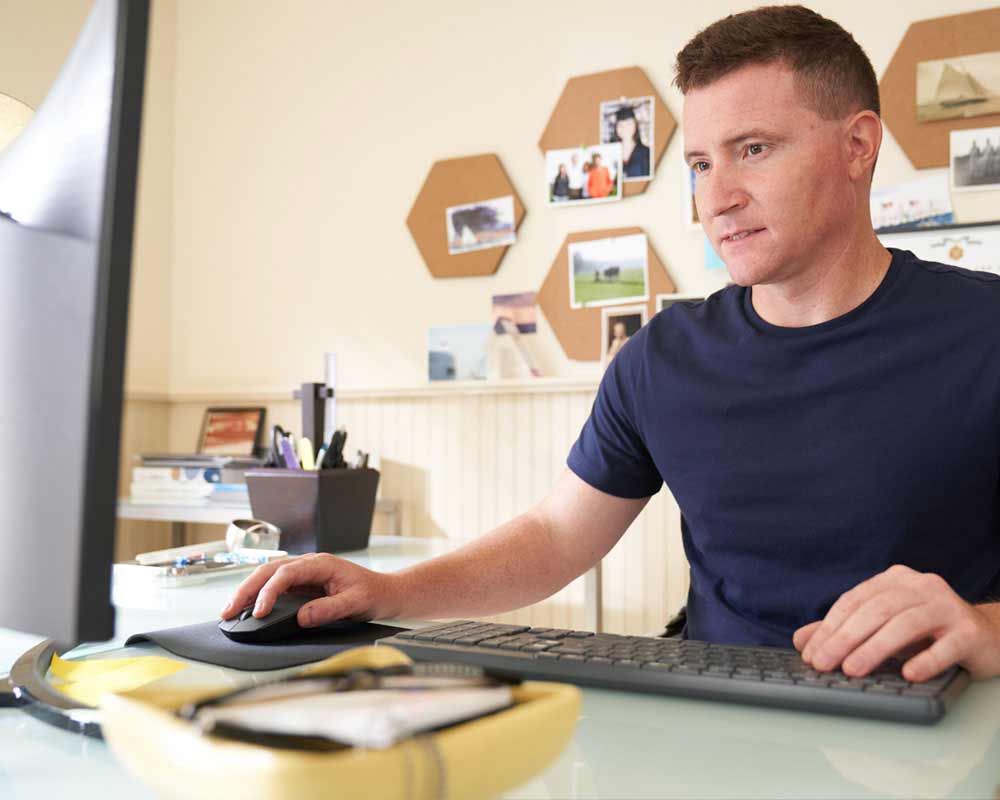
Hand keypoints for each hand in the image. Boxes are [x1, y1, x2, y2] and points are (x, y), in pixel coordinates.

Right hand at [219, 553, 399, 627]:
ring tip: (229, 610)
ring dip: (247, 591)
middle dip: (246, 589)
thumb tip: (302, 617)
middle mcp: (310, 565)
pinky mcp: (302, 585)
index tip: (259, 611)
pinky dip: (257, 596)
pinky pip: (275, 587)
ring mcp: (304, 574)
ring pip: (268, 576)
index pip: (287, 573)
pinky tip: (245, 608)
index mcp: (322, 564)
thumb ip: (330, 609)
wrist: (386, 593)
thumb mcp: (356, 603)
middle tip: (229, 610)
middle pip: (269, 570)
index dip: (269, 591)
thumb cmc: (373, 594)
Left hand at [793, 565, 999, 681]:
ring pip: (906, 624)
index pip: (854, 601)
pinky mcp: (970, 631)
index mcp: (895, 580)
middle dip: (845, 638)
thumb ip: (844, 630)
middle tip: (824, 664)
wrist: (988, 637)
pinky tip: (908, 674)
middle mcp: (920, 587)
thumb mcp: (883, 627)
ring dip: (876, 648)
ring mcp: (947, 606)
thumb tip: (801, 641)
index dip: (829, 627)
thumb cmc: (928, 632)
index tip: (811, 653)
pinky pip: (946, 645)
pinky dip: (926, 659)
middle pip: (876, 610)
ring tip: (853, 670)